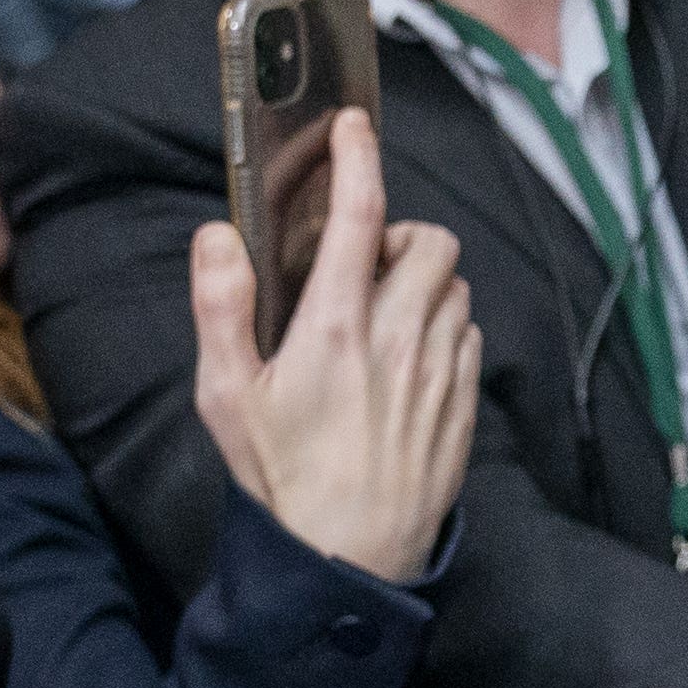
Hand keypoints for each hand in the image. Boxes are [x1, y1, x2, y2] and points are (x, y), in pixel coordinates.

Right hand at [189, 115, 478, 578]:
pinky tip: (410, 361)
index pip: (359, 216)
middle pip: (429, 242)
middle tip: (365, 263)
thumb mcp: (227, 397)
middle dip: (401, 235)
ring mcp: (440, 372)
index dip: (357, 157)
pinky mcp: (464, 404)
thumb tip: (217, 236)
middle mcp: (399, 340)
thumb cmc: (281, 482)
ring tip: (384, 315)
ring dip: (425, 284)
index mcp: (335, 329)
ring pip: (456, 288)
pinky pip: (470, 336)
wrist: (348, 560)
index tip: (351, 127)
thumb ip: (221, 307)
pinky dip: (445, 330)